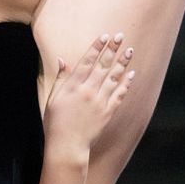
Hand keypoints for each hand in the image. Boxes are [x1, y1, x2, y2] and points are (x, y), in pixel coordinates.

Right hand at [41, 33, 134, 157]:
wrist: (67, 146)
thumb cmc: (56, 123)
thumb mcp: (53, 99)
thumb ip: (60, 79)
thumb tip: (62, 60)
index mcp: (73, 87)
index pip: (86, 62)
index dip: (96, 48)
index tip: (104, 36)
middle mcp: (88, 91)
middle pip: (102, 66)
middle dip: (112, 50)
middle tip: (120, 36)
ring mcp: (99, 102)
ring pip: (113, 78)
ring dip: (122, 63)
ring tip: (129, 50)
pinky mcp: (107, 112)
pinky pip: (119, 95)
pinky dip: (126, 83)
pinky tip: (131, 74)